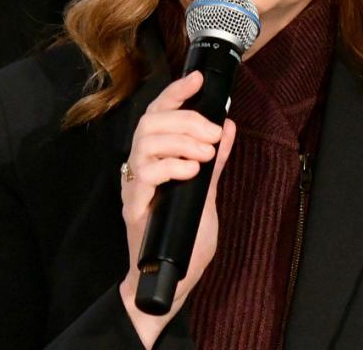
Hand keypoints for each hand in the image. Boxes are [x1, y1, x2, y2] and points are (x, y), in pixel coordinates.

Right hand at [118, 70, 235, 347]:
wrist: (168, 284)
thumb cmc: (183, 241)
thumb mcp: (205, 193)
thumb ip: (215, 162)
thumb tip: (228, 127)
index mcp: (155, 158)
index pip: (159, 113)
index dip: (176, 93)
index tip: (196, 79)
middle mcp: (139, 166)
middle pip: (150, 121)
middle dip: (186, 119)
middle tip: (214, 132)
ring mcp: (135, 185)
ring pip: (145, 140)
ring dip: (181, 139)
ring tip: (206, 153)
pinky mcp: (134, 205)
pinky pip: (145, 173)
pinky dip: (172, 165)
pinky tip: (192, 171)